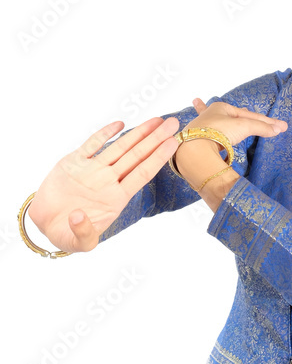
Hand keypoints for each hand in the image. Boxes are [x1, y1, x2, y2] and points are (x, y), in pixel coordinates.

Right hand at [27, 116, 181, 253]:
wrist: (46, 222)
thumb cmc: (68, 233)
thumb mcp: (79, 243)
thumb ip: (82, 233)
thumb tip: (78, 217)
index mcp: (116, 198)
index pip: (142, 174)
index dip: (158, 158)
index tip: (172, 143)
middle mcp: (108, 181)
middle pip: (136, 156)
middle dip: (155, 139)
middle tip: (173, 123)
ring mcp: (93, 170)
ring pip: (119, 147)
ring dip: (138, 133)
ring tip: (157, 120)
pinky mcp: (74, 162)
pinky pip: (92, 144)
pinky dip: (105, 133)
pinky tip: (120, 124)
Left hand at [188, 97, 287, 145]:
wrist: (195, 148)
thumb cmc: (217, 131)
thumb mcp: (244, 127)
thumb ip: (261, 127)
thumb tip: (279, 129)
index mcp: (221, 107)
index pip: (249, 115)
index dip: (265, 121)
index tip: (280, 127)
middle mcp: (211, 114)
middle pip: (233, 116)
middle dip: (239, 114)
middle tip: (246, 111)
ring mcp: (204, 127)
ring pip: (219, 123)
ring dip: (223, 120)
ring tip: (221, 112)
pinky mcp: (200, 140)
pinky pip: (209, 134)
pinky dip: (211, 131)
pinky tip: (204, 128)